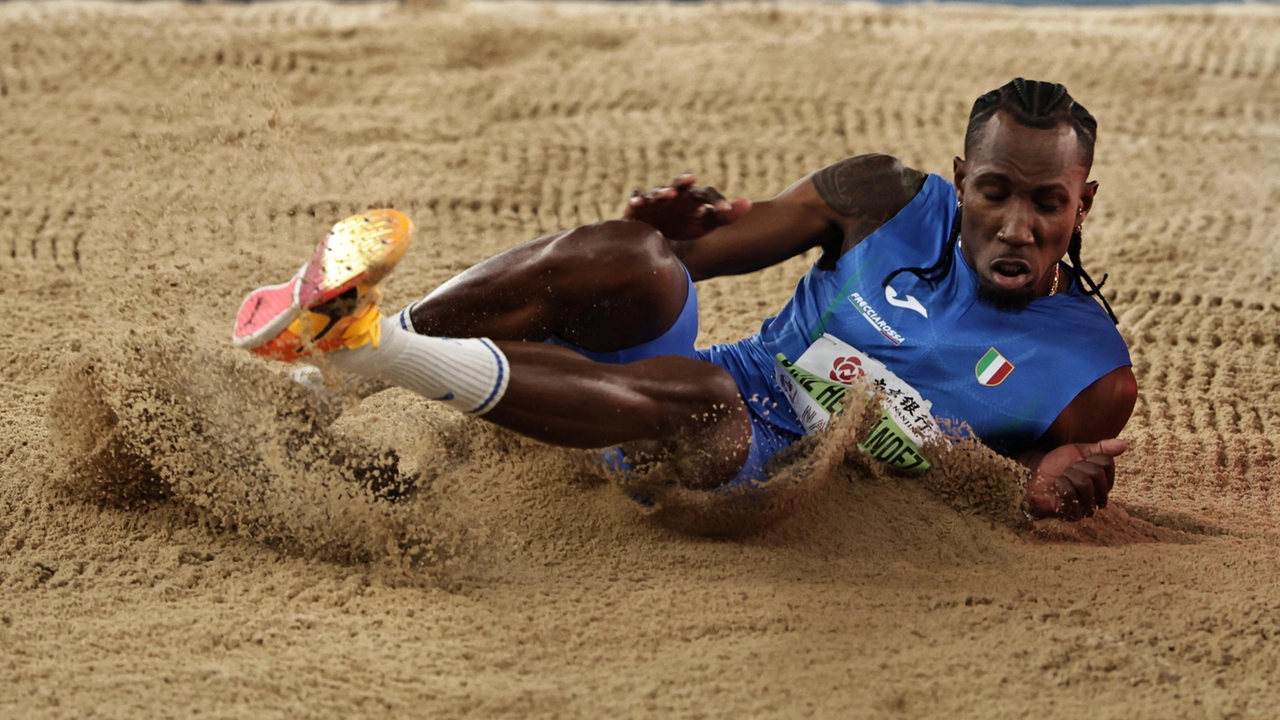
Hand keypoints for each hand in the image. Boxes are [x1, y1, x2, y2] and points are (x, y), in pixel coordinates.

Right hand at [623, 174, 751, 240]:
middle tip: (692, 180)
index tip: (726, 212)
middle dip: (683, 181)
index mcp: (693, 198)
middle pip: (679, 183)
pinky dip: (636, 201)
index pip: (707, 193)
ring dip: (662, 192)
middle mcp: (675, 196)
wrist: (658, 240)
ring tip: (668, 195)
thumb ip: (726, 216)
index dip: (717, 201)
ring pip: (658, 192)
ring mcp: (655, 201)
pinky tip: (636, 204)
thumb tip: (748, 203)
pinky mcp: (637, 209)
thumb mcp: (707, 225)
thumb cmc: (685, 229)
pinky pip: (636, 202)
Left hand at [1022, 438, 1126, 520]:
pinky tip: (1057, 486)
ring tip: (1063, 478)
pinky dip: (1060, 484)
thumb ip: (1102, 449)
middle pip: (1095, 474)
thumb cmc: (1059, 465)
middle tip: (1068, 470)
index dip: (1089, 457)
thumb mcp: (1080, 452)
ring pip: (1084, 483)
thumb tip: (1124, 444)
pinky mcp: (1071, 514)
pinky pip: (1070, 493)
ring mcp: (1086, 508)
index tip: (1079, 461)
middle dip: (1077, 467)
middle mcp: (1100, 498)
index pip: (1106, 463)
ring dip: (1068, 475)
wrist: (1036, 476)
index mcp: (1106, 483)